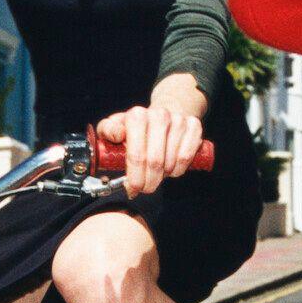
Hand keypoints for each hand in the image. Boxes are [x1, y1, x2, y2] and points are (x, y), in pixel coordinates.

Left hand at [96, 76, 206, 197]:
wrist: (163, 114)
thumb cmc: (136, 127)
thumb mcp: (116, 126)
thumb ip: (107, 130)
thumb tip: (116, 136)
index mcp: (137, 116)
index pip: (136, 155)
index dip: (134, 177)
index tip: (132, 188)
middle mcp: (159, 115)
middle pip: (155, 162)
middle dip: (148, 182)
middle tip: (145, 189)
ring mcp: (178, 120)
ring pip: (171, 162)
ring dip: (163, 176)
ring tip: (156, 174)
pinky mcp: (194, 126)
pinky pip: (187, 158)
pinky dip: (179, 169)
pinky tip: (171, 169)